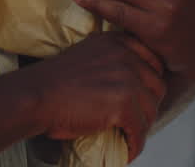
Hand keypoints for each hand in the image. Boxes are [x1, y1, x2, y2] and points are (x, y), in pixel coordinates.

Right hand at [20, 32, 166, 159]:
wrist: (37, 95)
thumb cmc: (54, 80)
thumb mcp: (87, 54)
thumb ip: (110, 59)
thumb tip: (128, 81)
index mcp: (117, 43)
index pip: (152, 61)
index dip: (150, 82)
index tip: (143, 97)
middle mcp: (126, 57)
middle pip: (157, 85)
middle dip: (149, 105)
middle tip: (138, 120)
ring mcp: (127, 80)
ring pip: (150, 110)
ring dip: (143, 127)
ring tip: (131, 137)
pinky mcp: (123, 104)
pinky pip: (140, 130)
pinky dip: (136, 144)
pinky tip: (128, 150)